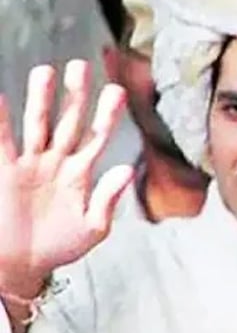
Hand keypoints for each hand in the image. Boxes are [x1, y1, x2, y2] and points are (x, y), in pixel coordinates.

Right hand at [0, 61, 132, 297]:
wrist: (23, 265)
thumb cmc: (61, 247)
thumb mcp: (93, 227)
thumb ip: (108, 198)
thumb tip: (127, 169)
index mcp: (81, 173)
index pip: (97, 137)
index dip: (107, 115)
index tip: (117, 90)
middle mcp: (57, 162)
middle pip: (68, 122)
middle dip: (74, 96)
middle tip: (81, 67)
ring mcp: (30, 164)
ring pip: (37, 125)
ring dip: (40, 99)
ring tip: (46, 71)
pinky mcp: (5, 171)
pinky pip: (3, 142)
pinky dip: (1, 121)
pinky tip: (1, 98)